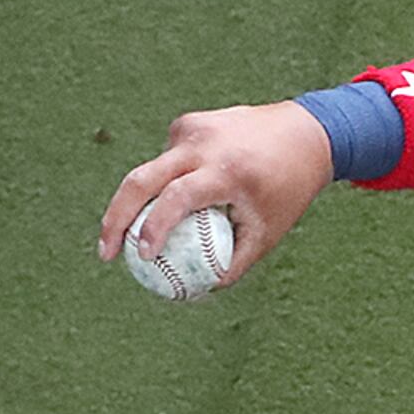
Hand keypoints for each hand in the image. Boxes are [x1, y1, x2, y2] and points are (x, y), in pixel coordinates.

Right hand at [96, 99, 334, 287]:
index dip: (152, 228)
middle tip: (107, 253)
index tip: (141, 256)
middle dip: (115, 218)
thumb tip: (197, 291)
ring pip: (154, 172)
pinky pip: (169, 160)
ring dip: (154, 201)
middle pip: (141, 180)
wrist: (306, 135)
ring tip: (177, 215)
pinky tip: (204, 183)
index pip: (176, 199)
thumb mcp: (269, 232)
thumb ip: (234, 263)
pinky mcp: (187, 122)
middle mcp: (204, 144)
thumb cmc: (287, 192)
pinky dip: (175, 179)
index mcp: (228, 170)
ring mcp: (192, 128)